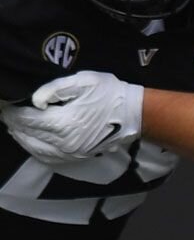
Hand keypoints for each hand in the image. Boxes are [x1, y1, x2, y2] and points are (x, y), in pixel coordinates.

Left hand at [2, 71, 144, 161]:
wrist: (134, 114)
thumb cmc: (109, 94)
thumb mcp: (83, 82)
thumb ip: (54, 89)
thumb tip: (34, 101)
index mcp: (63, 123)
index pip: (27, 119)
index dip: (12, 112)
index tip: (4, 104)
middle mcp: (64, 143)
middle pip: (28, 135)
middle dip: (14, 124)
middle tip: (7, 114)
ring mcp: (71, 153)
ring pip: (36, 149)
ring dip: (22, 138)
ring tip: (14, 128)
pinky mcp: (77, 156)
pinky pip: (48, 157)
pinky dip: (35, 149)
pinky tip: (31, 141)